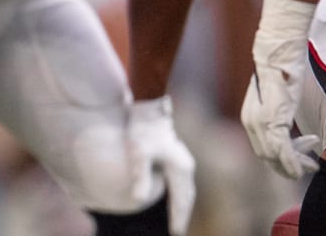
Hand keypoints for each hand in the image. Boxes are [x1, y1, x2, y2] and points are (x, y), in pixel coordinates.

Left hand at [127, 96, 195, 235]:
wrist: (148, 103)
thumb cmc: (142, 128)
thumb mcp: (139, 152)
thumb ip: (140, 175)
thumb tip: (138, 199)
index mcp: (180, 168)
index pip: (181, 199)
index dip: (178, 217)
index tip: (176, 233)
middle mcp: (185, 164)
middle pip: (187, 195)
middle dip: (182, 212)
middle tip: (177, 228)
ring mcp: (181, 156)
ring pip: (184, 185)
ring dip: (181, 201)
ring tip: (176, 214)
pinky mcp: (173, 150)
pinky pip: (178, 177)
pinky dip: (176, 189)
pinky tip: (168, 189)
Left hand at [241, 0, 319, 178]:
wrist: (275, 57)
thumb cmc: (277, 74)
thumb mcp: (273, 99)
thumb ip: (272, 115)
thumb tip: (279, 127)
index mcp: (249, 117)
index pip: (261, 148)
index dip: (279, 159)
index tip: (297, 160)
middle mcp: (250, 122)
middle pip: (267, 156)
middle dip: (287, 166)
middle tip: (308, 166)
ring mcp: (260, 123)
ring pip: (275, 156)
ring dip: (295, 164)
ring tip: (312, 164)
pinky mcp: (273, 122)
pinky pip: (283, 150)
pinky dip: (294, 162)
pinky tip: (305, 166)